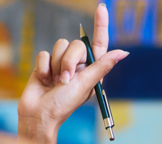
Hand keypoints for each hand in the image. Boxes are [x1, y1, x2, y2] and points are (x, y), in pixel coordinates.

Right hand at [18, 3, 128, 143]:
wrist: (39, 115)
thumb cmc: (64, 105)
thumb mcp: (86, 85)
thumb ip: (101, 66)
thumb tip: (123, 53)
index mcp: (92, 70)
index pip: (98, 43)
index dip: (101, 25)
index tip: (101, 8)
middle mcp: (78, 65)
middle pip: (76, 44)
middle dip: (69, 60)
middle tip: (65, 79)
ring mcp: (61, 64)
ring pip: (60, 46)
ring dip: (56, 65)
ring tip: (55, 82)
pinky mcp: (46, 65)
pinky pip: (44, 53)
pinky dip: (44, 67)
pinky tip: (44, 81)